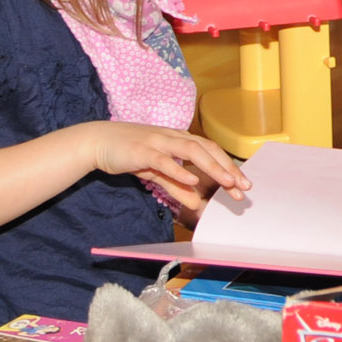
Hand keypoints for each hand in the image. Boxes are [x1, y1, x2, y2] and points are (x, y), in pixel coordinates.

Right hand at [82, 122, 248, 204]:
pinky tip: (193, 179)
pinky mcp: (142, 150)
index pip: (210, 151)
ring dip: (212, 167)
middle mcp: (173, 136)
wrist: (98, 142)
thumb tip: (196, 204)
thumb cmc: (129, 154)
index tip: (243, 185)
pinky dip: (179, 169)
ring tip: (227, 183)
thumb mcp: (157, 173)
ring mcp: (158, 141)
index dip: (228, 166)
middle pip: (207, 149)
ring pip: (191, 150)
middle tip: (243, 188)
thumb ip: (176, 187)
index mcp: (178, 139)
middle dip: (227, 168)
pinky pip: (164, 159)